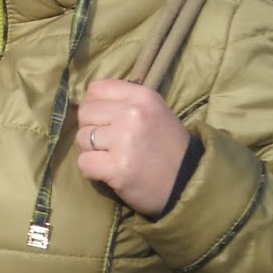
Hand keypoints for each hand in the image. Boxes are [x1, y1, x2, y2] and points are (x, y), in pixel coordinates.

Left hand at [76, 79, 191, 216]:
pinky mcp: (118, 167)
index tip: (104, 121)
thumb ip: (123, 104)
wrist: (190, 183)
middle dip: (91, 130)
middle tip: (109, 145)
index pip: (96, 89)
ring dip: (92, 151)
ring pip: (82, 138)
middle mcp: (133, 113)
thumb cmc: (168, 148)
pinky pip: (84, 162)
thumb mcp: (153, 113)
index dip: (93, 106)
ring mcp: (125, 140)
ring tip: (113, 159)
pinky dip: (91, 171)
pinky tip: (109, 173)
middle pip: (85, 113)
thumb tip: (87, 102)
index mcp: (143, 96)